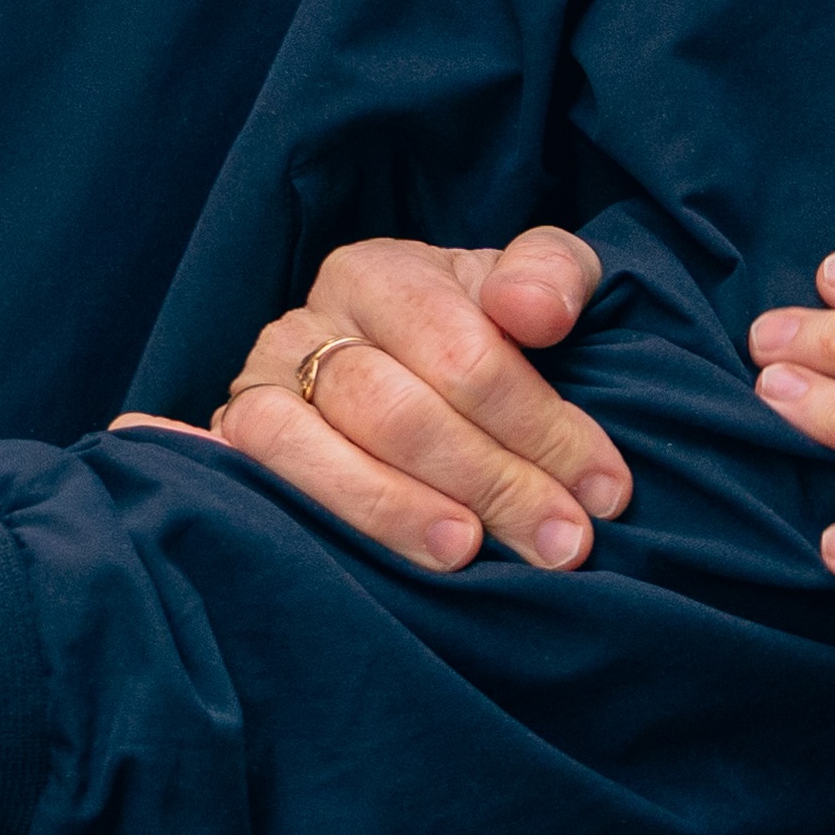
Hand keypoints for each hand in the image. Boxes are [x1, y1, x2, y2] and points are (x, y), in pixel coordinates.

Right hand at [115, 227, 634, 572]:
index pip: (461, 352)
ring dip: (392, 509)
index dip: (538, 425)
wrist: (409, 377)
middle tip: (560, 544)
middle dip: (488, 481)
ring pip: (306, 447)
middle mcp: (306, 326)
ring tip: (466, 554)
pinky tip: (360, 559)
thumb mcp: (533, 287)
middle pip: (393, 409)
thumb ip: (551, 276)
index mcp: (381, 274)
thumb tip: (536, 313)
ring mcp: (257, 389)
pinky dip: (303, 511)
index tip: (603, 491)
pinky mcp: (230, 448)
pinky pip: (248, 479)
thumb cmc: (481, 334)